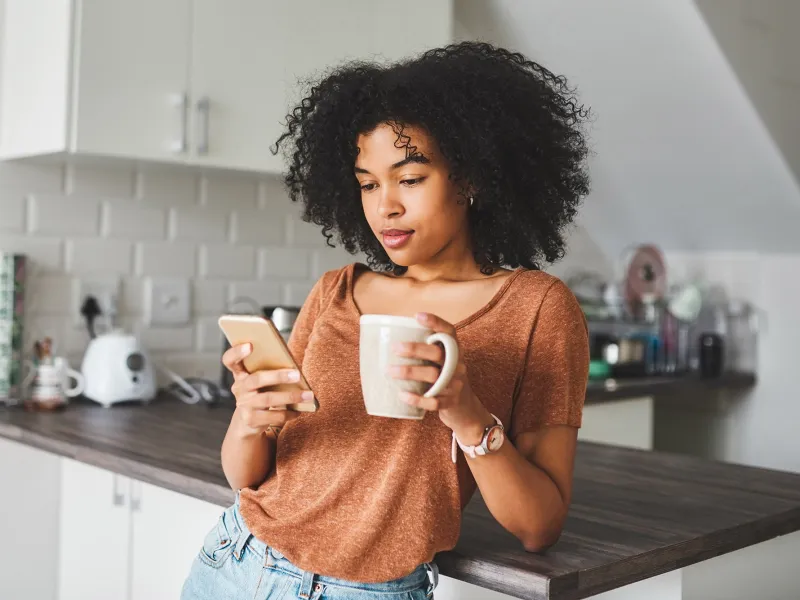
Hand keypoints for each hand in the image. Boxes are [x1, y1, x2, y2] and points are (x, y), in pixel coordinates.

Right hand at [222, 343, 313, 438]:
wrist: (247, 423)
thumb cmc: (259, 394)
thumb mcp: (260, 382)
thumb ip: (269, 371)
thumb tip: (295, 369)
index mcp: (240, 374)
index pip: (230, 360)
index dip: (237, 352)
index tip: (250, 345)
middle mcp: (239, 388)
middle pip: (257, 379)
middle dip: (278, 376)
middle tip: (297, 375)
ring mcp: (244, 405)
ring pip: (268, 399)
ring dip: (291, 397)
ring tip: (308, 395)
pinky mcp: (251, 420)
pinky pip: (274, 416)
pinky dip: (289, 413)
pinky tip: (299, 411)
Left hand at [387, 312, 493, 444]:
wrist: (466, 409)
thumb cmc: (445, 381)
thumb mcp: (443, 364)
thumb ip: (427, 353)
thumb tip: (391, 341)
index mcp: (455, 352)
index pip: (449, 332)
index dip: (436, 322)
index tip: (417, 316)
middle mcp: (458, 365)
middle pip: (438, 354)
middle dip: (415, 349)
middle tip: (394, 348)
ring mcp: (456, 384)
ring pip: (434, 376)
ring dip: (410, 372)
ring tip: (389, 371)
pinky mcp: (451, 403)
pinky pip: (434, 401)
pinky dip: (417, 398)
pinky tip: (402, 395)